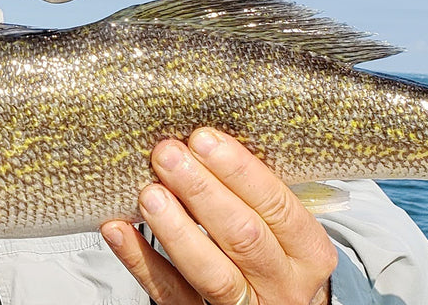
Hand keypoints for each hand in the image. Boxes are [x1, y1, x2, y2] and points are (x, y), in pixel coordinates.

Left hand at [100, 128, 335, 304]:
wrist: (269, 304)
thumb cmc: (269, 252)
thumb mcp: (279, 227)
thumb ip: (252, 195)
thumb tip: (201, 142)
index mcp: (309, 253)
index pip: (278, 207)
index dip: (241, 172)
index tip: (204, 140)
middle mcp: (283, 285)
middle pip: (243, 236)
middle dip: (202, 191)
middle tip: (168, 155)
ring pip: (210, 272)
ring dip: (176, 228)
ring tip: (148, 193)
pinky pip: (170, 293)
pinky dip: (140, 260)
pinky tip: (118, 229)